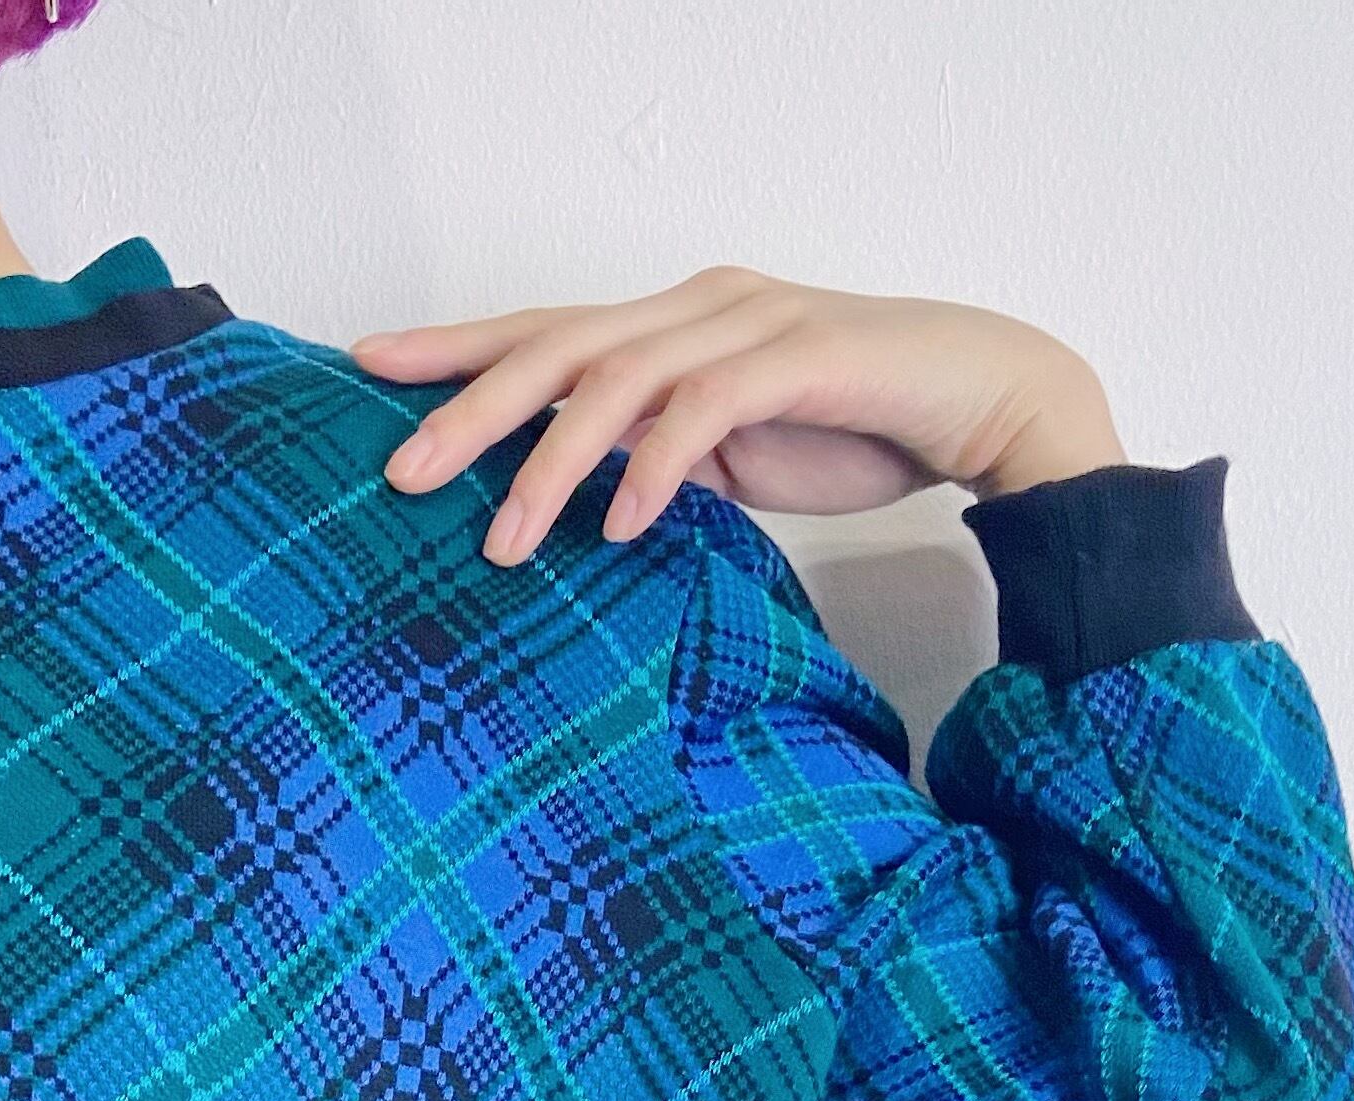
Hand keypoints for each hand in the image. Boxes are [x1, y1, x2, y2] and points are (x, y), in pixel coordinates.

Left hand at [348, 263, 1129, 565]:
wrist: (985, 400)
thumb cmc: (856, 425)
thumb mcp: (733, 456)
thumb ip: (659, 463)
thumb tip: (590, 505)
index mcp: (672, 325)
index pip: (544, 330)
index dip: (457, 348)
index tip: (368, 369)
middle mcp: (696, 308)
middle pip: (556, 346)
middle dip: (469, 408)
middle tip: (399, 471)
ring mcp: (746, 325)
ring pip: (617, 379)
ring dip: (552, 463)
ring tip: (503, 538)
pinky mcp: (799, 358)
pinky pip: (704, 411)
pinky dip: (655, 471)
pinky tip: (621, 526)